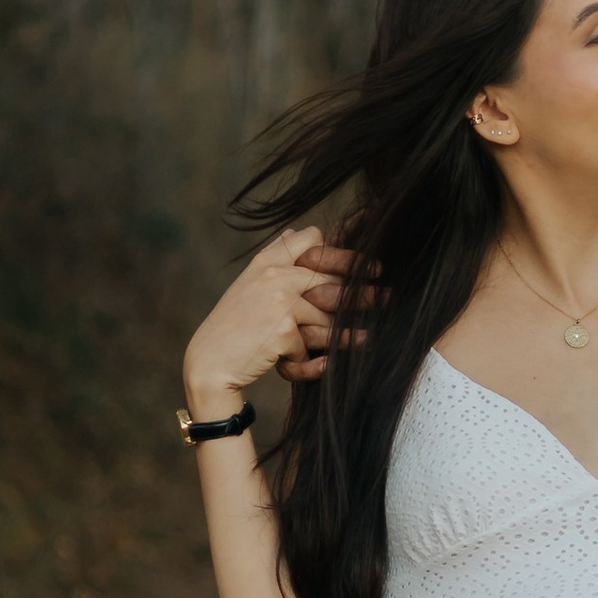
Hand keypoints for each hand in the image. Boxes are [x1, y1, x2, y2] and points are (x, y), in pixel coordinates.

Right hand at [182, 228, 358, 408]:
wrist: (208, 362)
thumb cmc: (233, 328)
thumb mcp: (249, 286)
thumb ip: (277, 260)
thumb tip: (306, 230)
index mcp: (266, 261)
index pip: (311, 238)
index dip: (340, 251)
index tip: (368, 264)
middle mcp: (275, 275)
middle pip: (333, 278)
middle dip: (364, 291)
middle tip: (389, 296)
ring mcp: (281, 300)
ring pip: (327, 319)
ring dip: (347, 335)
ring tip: (369, 339)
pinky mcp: (286, 329)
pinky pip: (312, 348)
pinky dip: (307, 363)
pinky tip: (303, 368)